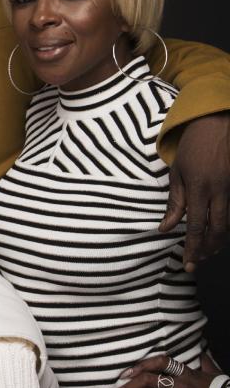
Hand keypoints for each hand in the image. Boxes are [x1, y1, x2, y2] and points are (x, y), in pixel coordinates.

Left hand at [159, 112, 229, 269]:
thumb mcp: (177, 173)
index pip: (195, 226)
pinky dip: (226, 226)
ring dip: (218, 241)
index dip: (192, 248)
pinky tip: (219, 234)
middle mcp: (220, 190)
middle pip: (218, 230)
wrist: (218, 123)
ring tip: (206, 252)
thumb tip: (164, 229)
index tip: (187, 264)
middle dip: (208, 249)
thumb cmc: (193, 147)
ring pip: (229, 223)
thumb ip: (174, 203)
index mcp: (200, 187)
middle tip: (197, 261)